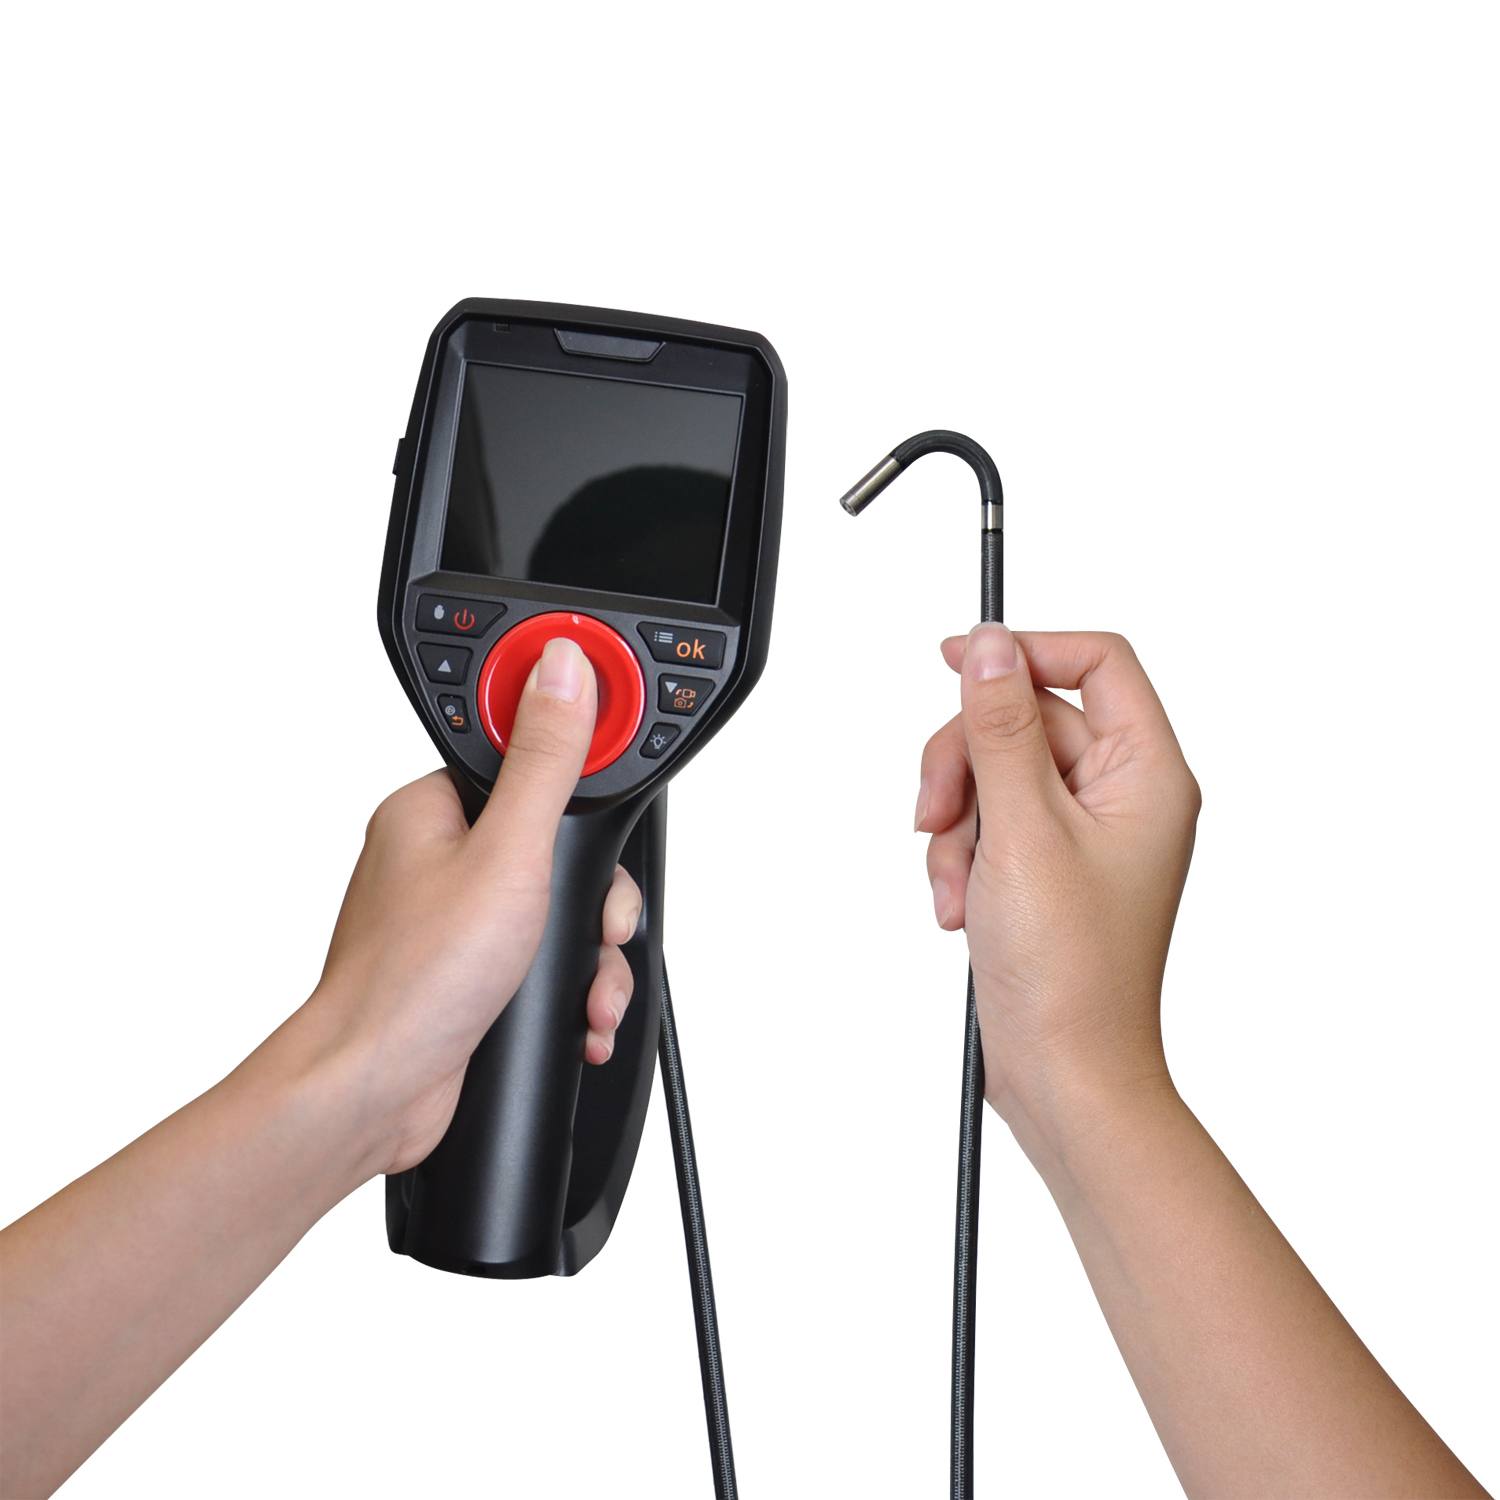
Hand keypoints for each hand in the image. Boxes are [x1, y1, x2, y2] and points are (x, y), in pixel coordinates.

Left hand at [302, 637, 640, 1174]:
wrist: (371, 1094)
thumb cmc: (413, 979)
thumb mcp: (508, 854)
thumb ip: (546, 758)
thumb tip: (564, 667)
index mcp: (432, 809)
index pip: (529, 760)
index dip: (581, 793)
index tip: (604, 827)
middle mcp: (439, 859)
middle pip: (557, 846)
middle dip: (594, 900)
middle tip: (598, 926)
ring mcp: (452, 919)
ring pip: (556, 910)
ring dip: (588, 953)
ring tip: (586, 987)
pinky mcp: (466, 972)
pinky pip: (538, 958)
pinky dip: (566, 985)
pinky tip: (573, 1013)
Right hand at [915, 625, 1199, 1134]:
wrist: (1064, 1074)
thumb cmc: (1071, 973)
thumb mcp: (1022, 831)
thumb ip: (1001, 727)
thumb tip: (991, 646)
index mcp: (1145, 775)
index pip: (1097, 662)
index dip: (1026, 649)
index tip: (958, 656)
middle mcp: (1120, 796)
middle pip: (1026, 718)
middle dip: (966, 763)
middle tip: (937, 812)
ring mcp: (1080, 834)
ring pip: (994, 772)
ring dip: (956, 821)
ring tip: (957, 882)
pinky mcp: (1044, 867)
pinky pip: (986, 822)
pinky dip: (960, 856)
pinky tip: (960, 905)